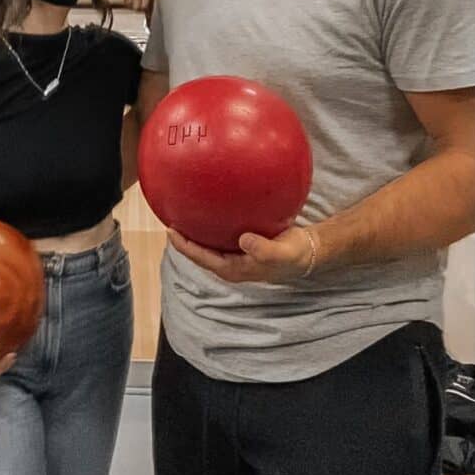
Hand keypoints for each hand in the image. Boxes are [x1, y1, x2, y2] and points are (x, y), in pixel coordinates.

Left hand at [167, 225, 314, 283]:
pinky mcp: (241, 244)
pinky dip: (210, 223)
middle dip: (183, 238)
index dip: (184, 246)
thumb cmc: (292, 255)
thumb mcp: (280, 253)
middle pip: (199, 251)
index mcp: (233, 269)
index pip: (201, 258)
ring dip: (195, 231)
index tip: (170, 230)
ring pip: (208, 243)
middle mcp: (230, 263)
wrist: (306, 252)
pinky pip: (219, 233)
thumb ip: (262, 249)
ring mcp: (234, 255)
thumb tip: (243, 240)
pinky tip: (208, 206)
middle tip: (169, 217)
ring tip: (182, 211)